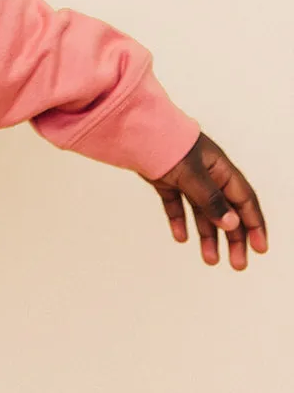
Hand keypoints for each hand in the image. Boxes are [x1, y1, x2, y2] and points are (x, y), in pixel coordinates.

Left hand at [145, 131, 268, 269]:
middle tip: (237, 264)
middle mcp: (206, 174)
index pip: (244, 200)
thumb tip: (232, 225)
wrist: (132, 128)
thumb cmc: (166, 143)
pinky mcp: (165, 179)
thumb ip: (210, 199)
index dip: (254, 224)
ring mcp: (185, 177)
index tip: (260, 248)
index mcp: (220, 169)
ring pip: (202, 211)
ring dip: (208, 235)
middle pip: (226, 210)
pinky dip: (179, 220)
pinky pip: (176, 204)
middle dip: (233, 238)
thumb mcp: (191, 174)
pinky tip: (180, 238)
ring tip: (210, 260)